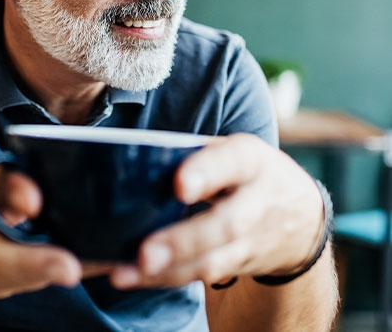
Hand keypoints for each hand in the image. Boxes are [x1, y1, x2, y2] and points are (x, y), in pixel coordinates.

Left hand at [109, 134, 323, 288]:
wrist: (300, 216)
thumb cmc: (247, 172)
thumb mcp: (233, 150)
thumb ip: (196, 153)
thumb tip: (136, 161)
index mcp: (250, 160)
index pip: (232, 162)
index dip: (206, 173)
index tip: (180, 185)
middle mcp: (257, 202)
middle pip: (225, 224)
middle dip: (184, 240)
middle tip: (146, 251)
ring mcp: (252, 241)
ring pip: (213, 260)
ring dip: (169, 270)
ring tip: (127, 272)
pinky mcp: (239, 266)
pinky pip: (201, 275)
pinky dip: (164, 277)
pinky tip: (131, 276)